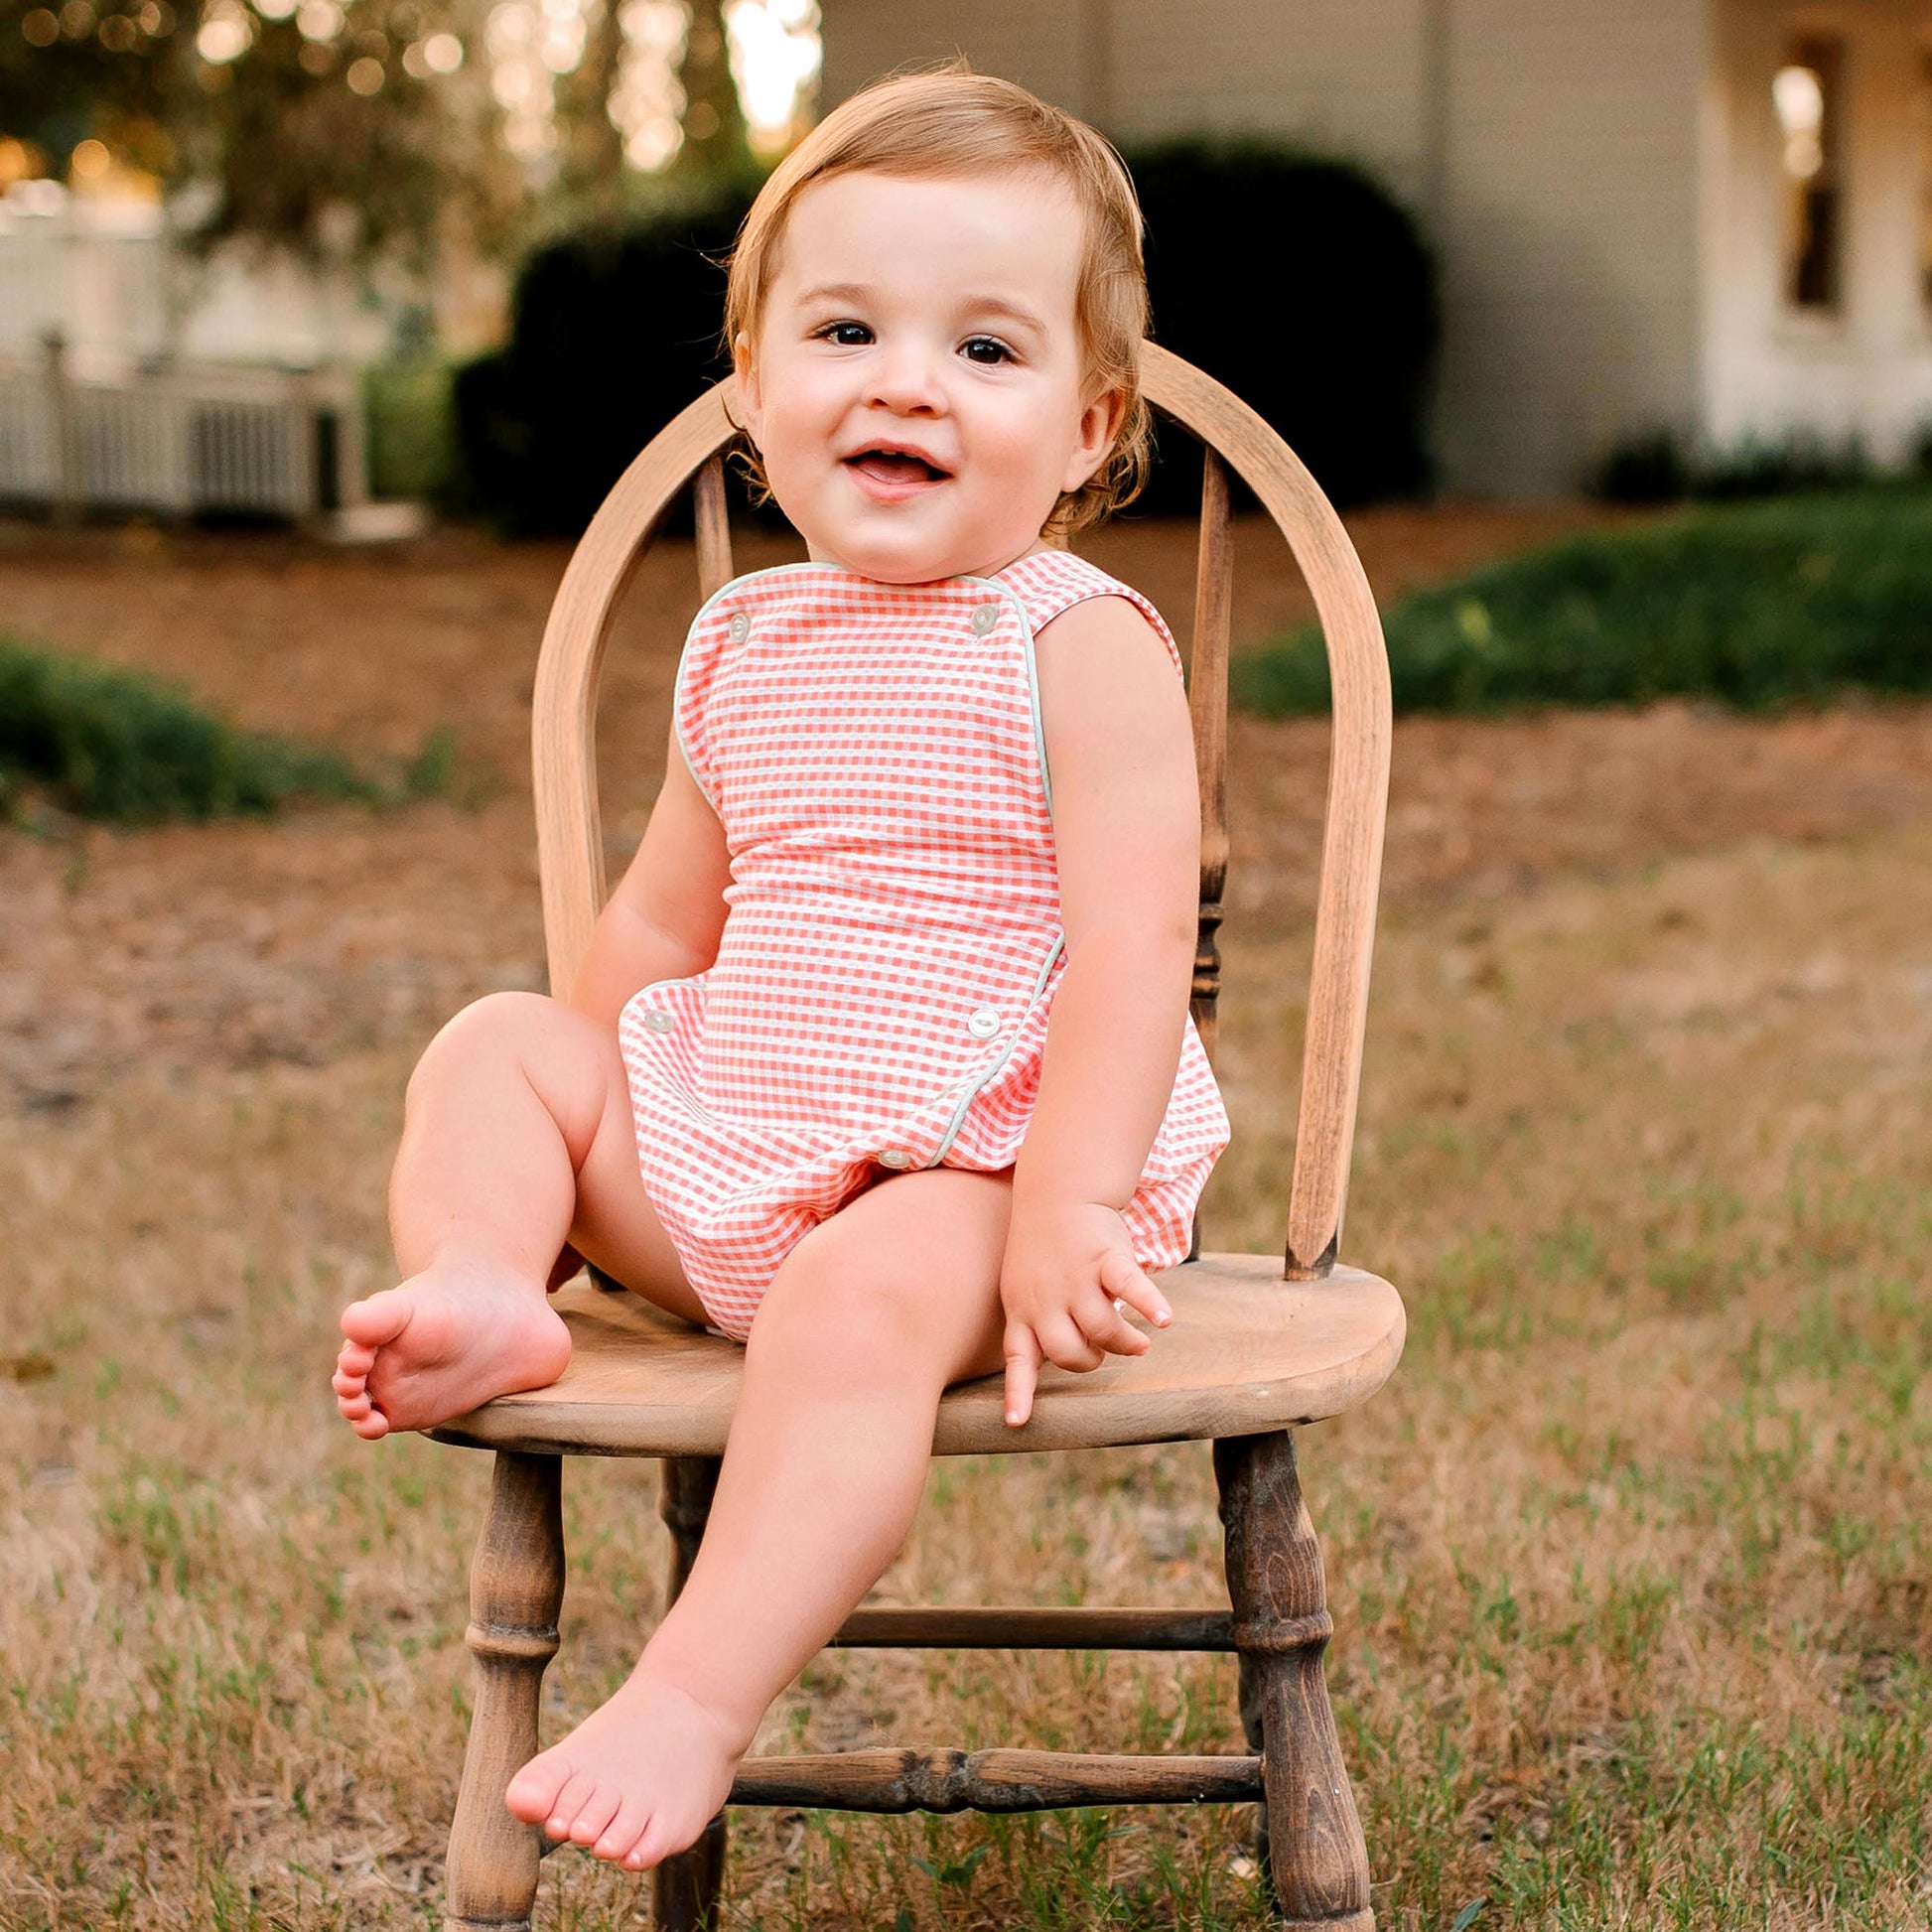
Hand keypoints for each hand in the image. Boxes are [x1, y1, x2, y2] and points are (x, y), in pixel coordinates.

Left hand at [1000, 1199, 1173, 1427]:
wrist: (1058, 1192)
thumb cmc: (1043, 1248)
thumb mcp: (1022, 1286)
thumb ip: (1039, 1321)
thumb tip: (1070, 1359)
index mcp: (1022, 1309)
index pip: (1018, 1357)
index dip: (1019, 1391)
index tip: (1017, 1423)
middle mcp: (1045, 1298)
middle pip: (1066, 1351)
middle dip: (1089, 1360)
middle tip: (1103, 1350)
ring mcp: (1075, 1278)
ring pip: (1101, 1328)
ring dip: (1124, 1343)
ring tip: (1140, 1343)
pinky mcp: (1104, 1258)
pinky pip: (1128, 1286)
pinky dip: (1149, 1304)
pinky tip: (1165, 1319)